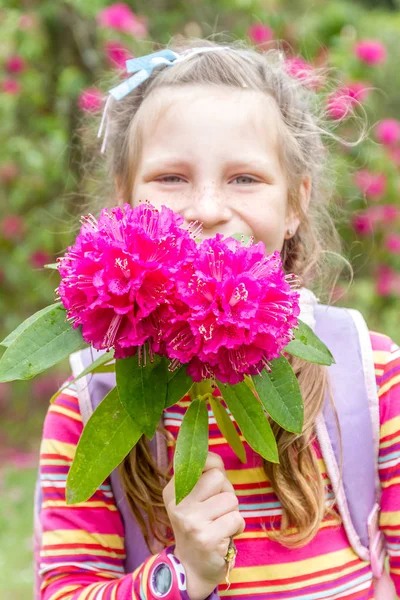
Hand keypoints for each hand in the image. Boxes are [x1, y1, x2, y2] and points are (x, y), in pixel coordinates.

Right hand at [163, 451, 244, 599]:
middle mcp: (178, 503)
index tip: (213, 485)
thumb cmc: (200, 525)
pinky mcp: (207, 538)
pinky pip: (237, 519)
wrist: (192, 569)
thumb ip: (203, 477)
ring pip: (230, 499)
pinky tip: (224, 537)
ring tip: (219, 524)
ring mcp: (191, 521)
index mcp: (172, 490)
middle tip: (217, 510)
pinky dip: (237, 528)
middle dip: (226, 492)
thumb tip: (216, 459)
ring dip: (232, 513)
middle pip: (219, 477)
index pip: (203, 461)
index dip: (216, 468)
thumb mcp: (193, 499)